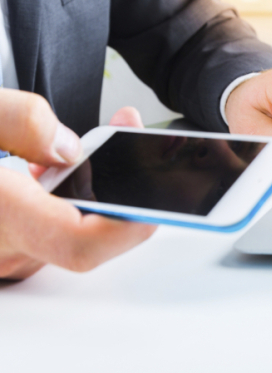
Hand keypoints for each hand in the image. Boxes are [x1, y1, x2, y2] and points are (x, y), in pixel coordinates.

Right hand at [0, 90, 155, 279]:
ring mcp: (4, 250)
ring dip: (97, 185)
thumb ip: (18, 122)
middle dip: (121, 186)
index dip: (127, 227)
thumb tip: (67, 147)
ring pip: (71, 228)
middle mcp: (1, 246)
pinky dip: (71, 192)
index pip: (78, 243)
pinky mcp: (7, 241)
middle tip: (129, 133)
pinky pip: (53, 224)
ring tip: (108, 133)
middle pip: (87, 234)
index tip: (155, 201)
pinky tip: (68, 157)